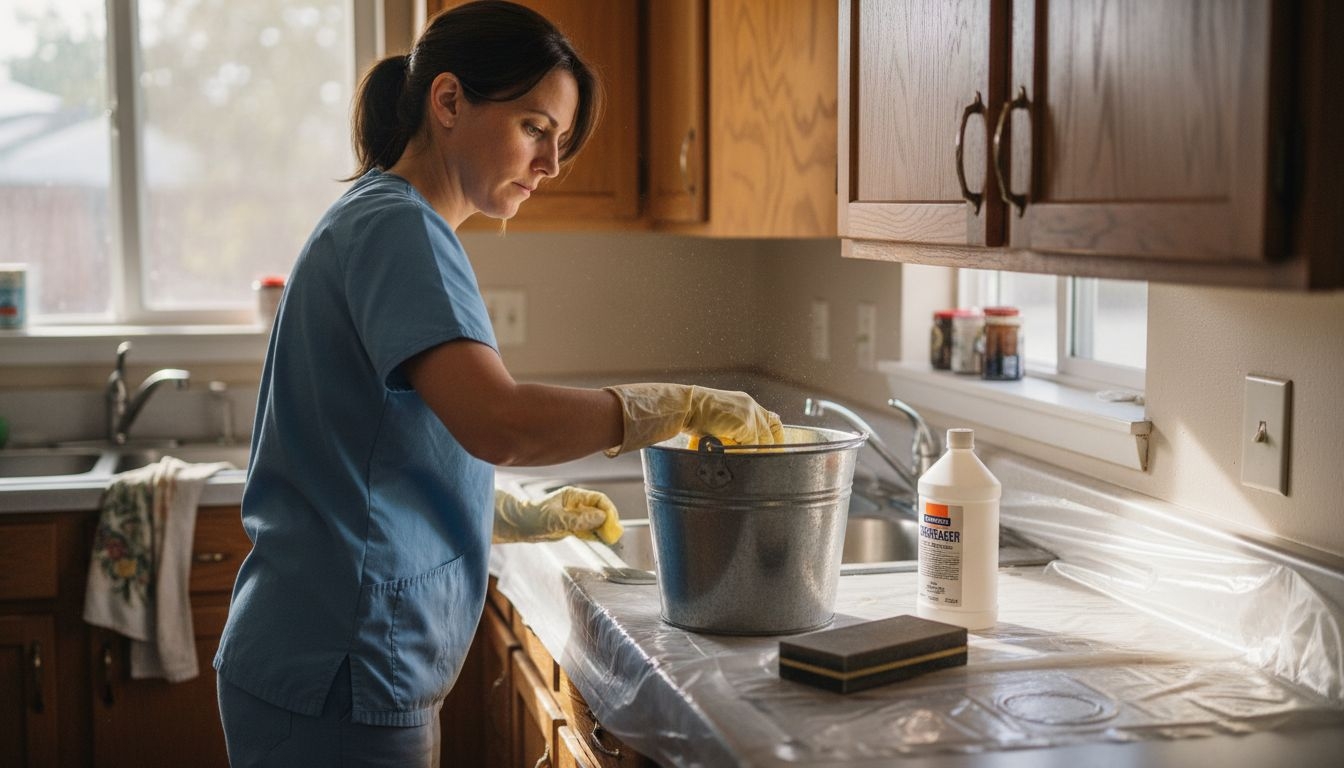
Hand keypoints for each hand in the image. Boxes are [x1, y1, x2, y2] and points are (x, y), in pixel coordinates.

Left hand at [493, 486, 622, 543]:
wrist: (518, 526)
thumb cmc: (531, 516)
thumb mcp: (555, 519)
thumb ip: (577, 519)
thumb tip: (600, 517)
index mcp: (573, 495)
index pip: (598, 499)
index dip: (608, 510)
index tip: (612, 522)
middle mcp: (577, 504)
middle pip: (600, 510)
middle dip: (608, 521)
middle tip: (613, 534)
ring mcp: (575, 516)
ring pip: (596, 522)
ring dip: (603, 530)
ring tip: (609, 539)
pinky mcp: (572, 527)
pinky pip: (589, 530)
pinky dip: (595, 535)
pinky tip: (600, 540)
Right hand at [603, 383, 783, 455]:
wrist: (685, 406)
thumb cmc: (692, 414)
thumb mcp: (717, 418)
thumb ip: (731, 430)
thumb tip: (734, 448)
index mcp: (745, 403)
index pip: (771, 419)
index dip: (776, 435)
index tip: (776, 449)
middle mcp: (751, 406)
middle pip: (773, 431)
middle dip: (773, 448)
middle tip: (769, 464)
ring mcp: (750, 415)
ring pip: (763, 442)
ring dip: (756, 454)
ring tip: (749, 465)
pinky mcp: (746, 425)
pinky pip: (753, 447)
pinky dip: (746, 455)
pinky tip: (735, 458)